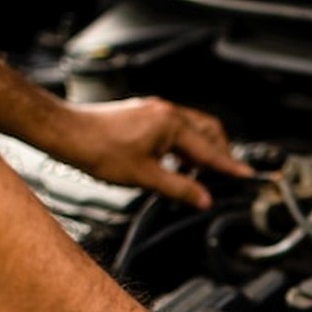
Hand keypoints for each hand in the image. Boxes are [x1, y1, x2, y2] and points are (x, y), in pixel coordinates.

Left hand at [55, 97, 252, 208]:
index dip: (229, 166)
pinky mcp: (144, 115)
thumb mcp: (144, 176)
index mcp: (172, 124)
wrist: (65, 133)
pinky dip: (182, 146)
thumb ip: (179, 187)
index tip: (246, 176)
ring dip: (199, 151)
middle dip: (219, 153)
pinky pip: (175, 129)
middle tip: (222, 177)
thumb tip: (204, 199)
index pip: (210, 150)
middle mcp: (167, 112)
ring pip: (193, 129)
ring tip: (193, 175)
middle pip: (209, 131)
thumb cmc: (98, 149)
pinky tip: (172, 164)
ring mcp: (155, 111)